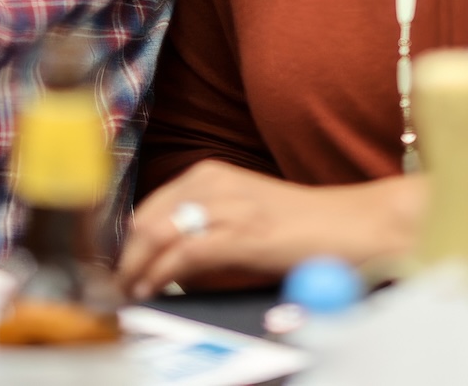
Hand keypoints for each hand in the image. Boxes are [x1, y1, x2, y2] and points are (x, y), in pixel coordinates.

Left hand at [116, 161, 422, 300]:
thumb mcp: (241, 216)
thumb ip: (203, 226)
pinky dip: (160, 276)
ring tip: (131, 293)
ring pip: (157, 236)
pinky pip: (182, 255)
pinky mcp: (239, 233)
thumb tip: (162, 259)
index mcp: (209, 173)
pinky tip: (153, 290)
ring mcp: (226, 206)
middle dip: (127, 257)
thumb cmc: (297, 229)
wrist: (347, 226)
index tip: (119, 267)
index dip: (128, 241)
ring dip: (137, 269)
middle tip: (119, 286)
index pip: (149, 207)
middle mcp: (212, 182)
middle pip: (146, 221)